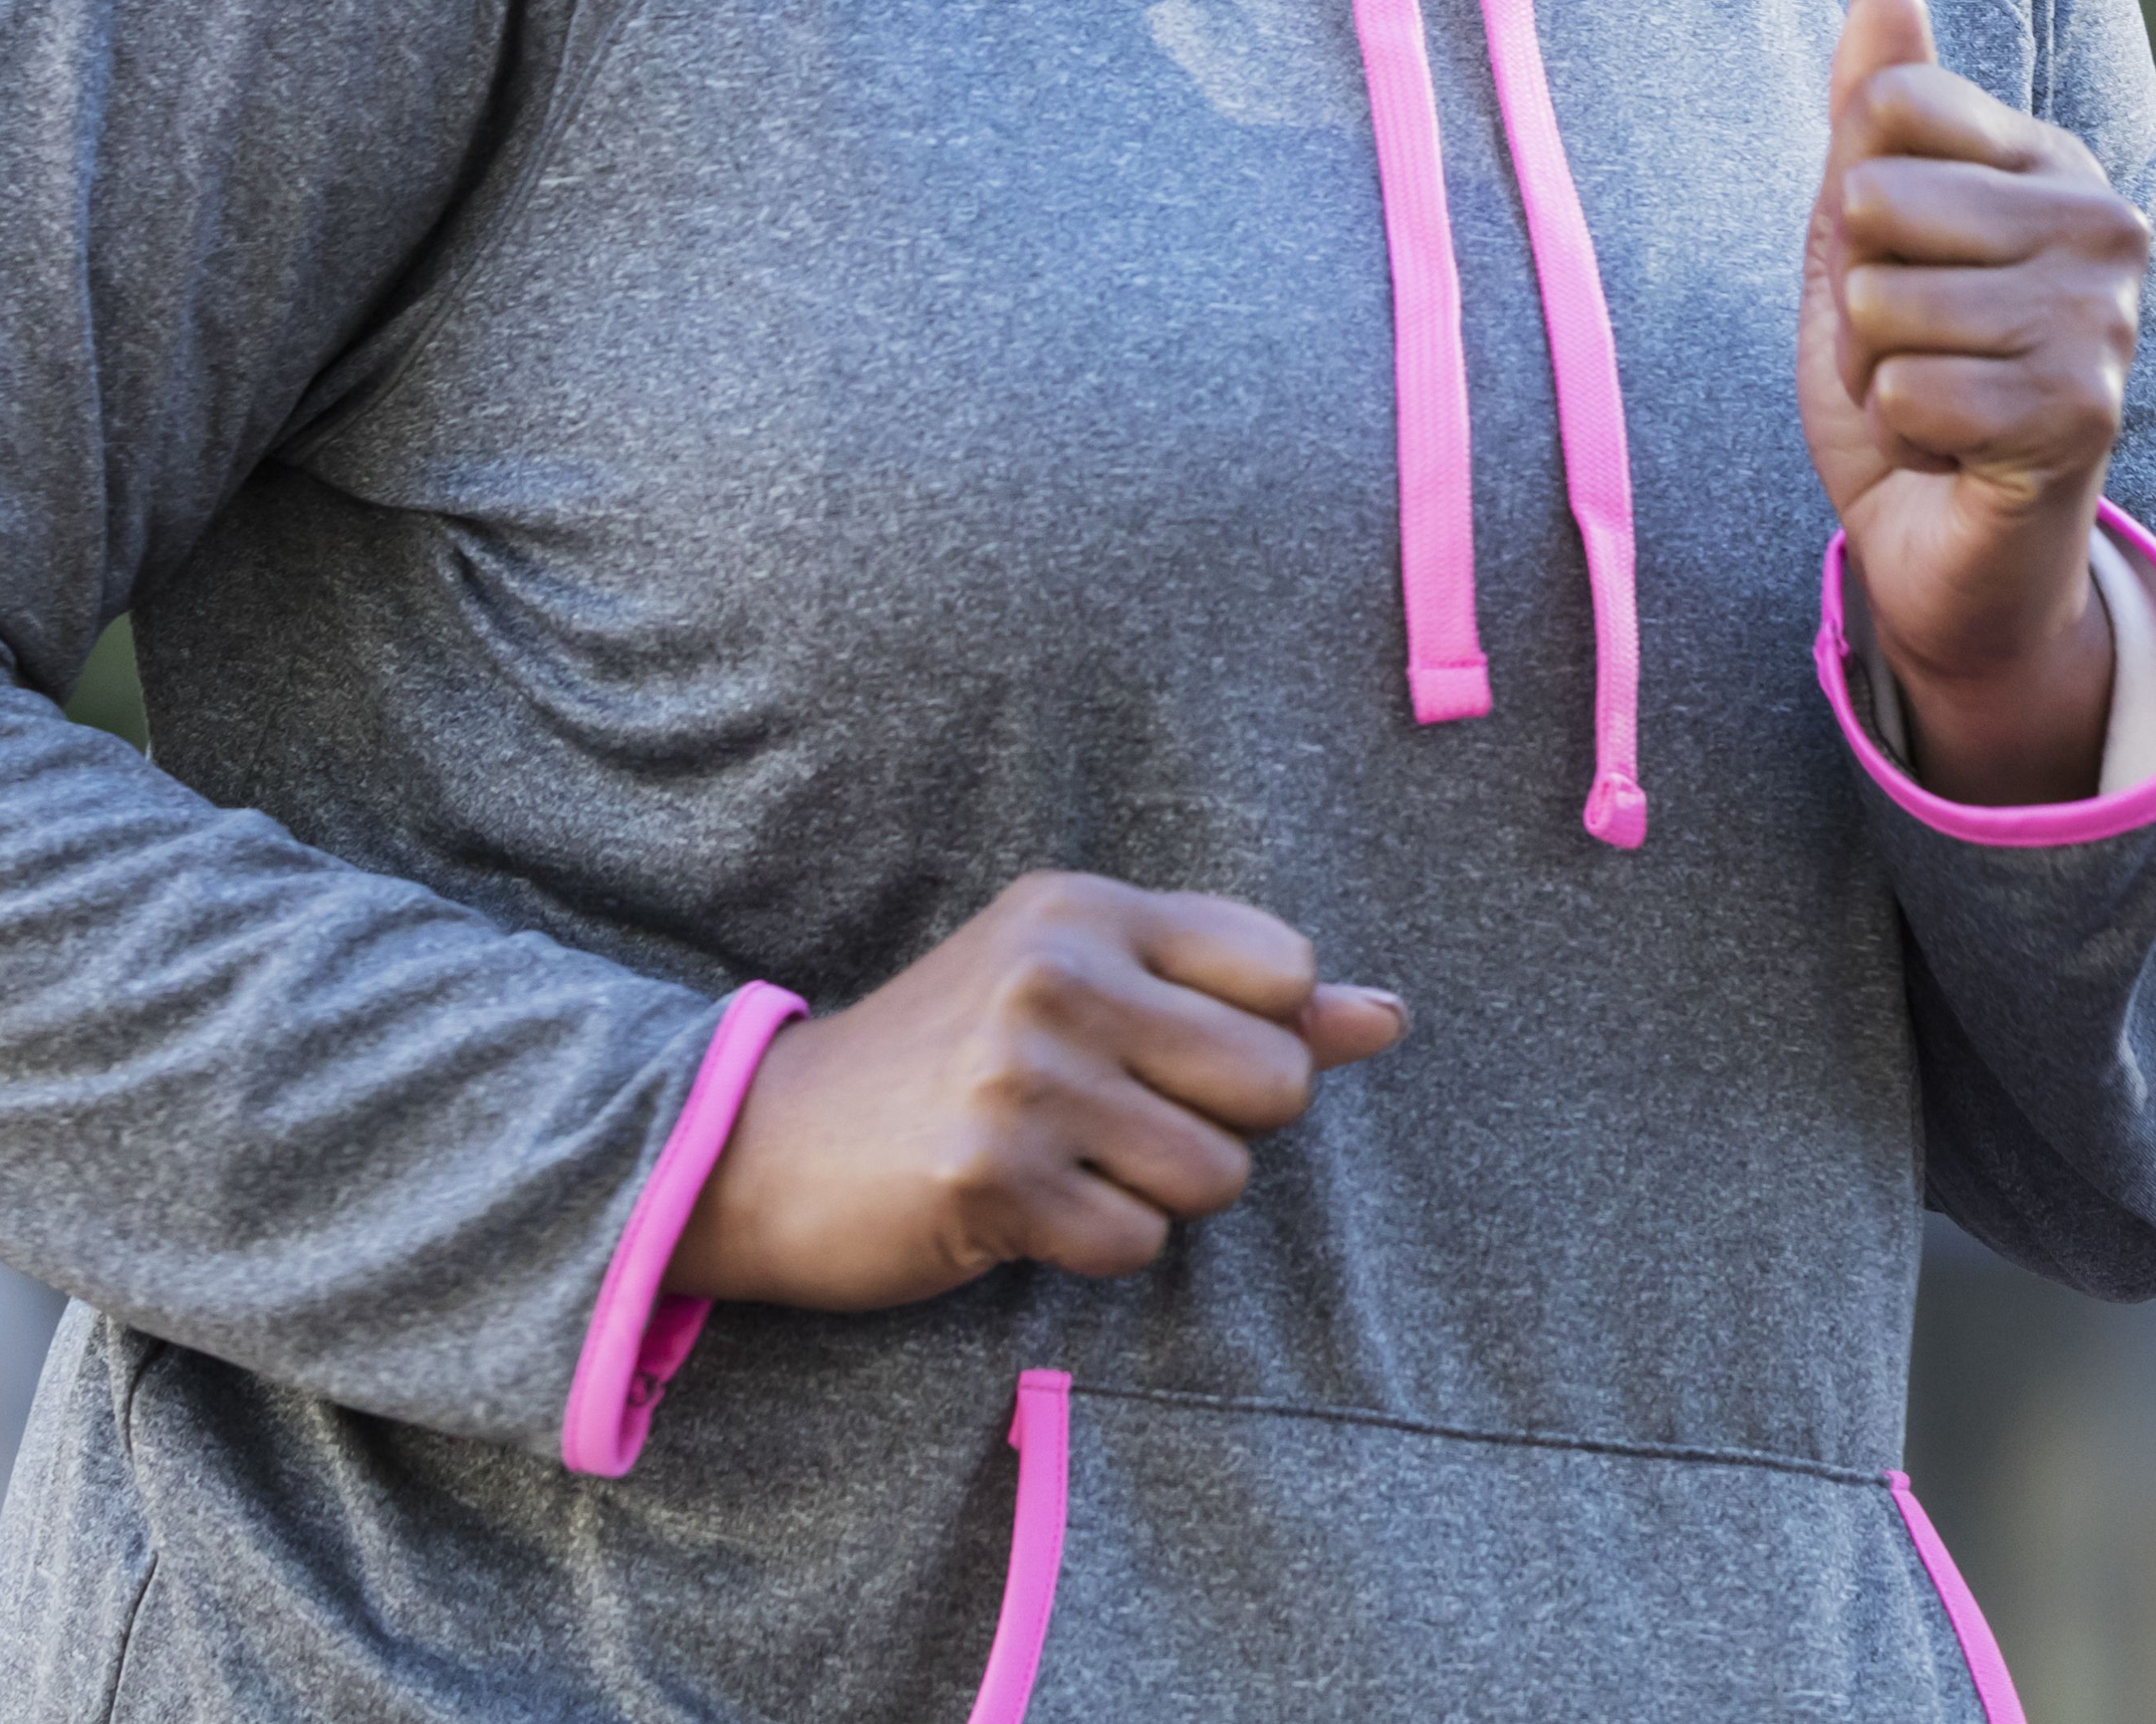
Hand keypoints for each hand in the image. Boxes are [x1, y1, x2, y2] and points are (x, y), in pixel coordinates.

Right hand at [666, 874, 1401, 1307]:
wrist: (764, 1143)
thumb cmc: (949, 1063)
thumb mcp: (1087, 989)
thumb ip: (1243, 997)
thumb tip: (1391, 1014)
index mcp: (1086, 908)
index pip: (1286, 966)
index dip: (1258, 1032)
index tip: (1171, 1052)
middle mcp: (1058, 973)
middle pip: (1276, 1077)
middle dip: (1221, 1125)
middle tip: (1119, 1121)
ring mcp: (1022, 1075)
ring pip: (1220, 1175)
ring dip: (1158, 1196)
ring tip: (1068, 1164)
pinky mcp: (990, 1179)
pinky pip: (1139, 1245)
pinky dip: (1095, 1247)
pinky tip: (1025, 1212)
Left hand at [1796, 0, 2144, 804]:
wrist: (1952, 544)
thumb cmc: (1911, 371)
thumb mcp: (1864, 231)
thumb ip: (1872, 106)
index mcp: (2050, 159)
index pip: (1886, 106)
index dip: (1851, 201)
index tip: (1901, 261)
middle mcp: (2101, 222)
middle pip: (1874, 201)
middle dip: (1857, 294)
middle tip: (1915, 349)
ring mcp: (2101, 317)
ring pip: (1882, 300)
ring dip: (1878, 370)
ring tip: (1939, 399)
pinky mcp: (2082, 412)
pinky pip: (1906, 388)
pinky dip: (1903, 433)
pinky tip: (1956, 451)